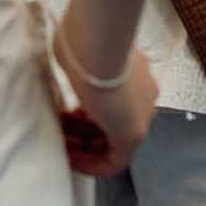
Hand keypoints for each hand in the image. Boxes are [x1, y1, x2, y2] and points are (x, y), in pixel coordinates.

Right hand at [54, 26, 156, 178]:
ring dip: (86, 145)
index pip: (113, 102)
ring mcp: (142, 114)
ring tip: (62, 143)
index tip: (67, 114)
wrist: (98, 44)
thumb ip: (78, 64)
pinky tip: (71, 159)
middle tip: (61, 131)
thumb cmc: (85, 43)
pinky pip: (115, 159)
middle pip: (114, 122)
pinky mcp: (135, 134)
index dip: (87, 112)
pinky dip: (92, 163)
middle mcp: (144, 95)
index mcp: (134, 74)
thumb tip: (70, 63)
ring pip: (113, 140)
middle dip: (84, 130)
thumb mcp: (79, 54)